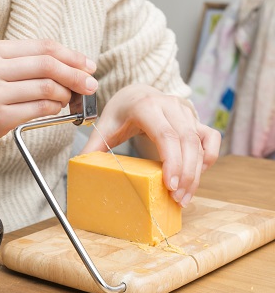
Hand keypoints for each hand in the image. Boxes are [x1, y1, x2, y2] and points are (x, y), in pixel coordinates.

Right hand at [0, 39, 97, 155]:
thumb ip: (19, 64)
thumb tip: (65, 66)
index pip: (42, 47)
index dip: (71, 55)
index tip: (86, 65)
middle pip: (48, 65)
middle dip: (76, 75)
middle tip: (90, 84)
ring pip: (46, 88)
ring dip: (65, 95)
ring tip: (68, 100)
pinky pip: (38, 109)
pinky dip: (53, 109)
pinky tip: (55, 110)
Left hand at [80, 84, 220, 206]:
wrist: (136, 93)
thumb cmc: (120, 112)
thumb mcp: (104, 127)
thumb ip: (93, 147)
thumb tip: (80, 168)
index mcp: (146, 107)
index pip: (166, 135)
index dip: (172, 161)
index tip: (170, 185)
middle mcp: (170, 106)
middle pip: (187, 142)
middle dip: (186, 173)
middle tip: (178, 199)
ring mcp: (186, 111)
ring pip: (200, 143)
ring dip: (197, 172)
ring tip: (185, 197)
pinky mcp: (196, 118)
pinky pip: (211, 138)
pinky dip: (208, 157)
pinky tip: (197, 174)